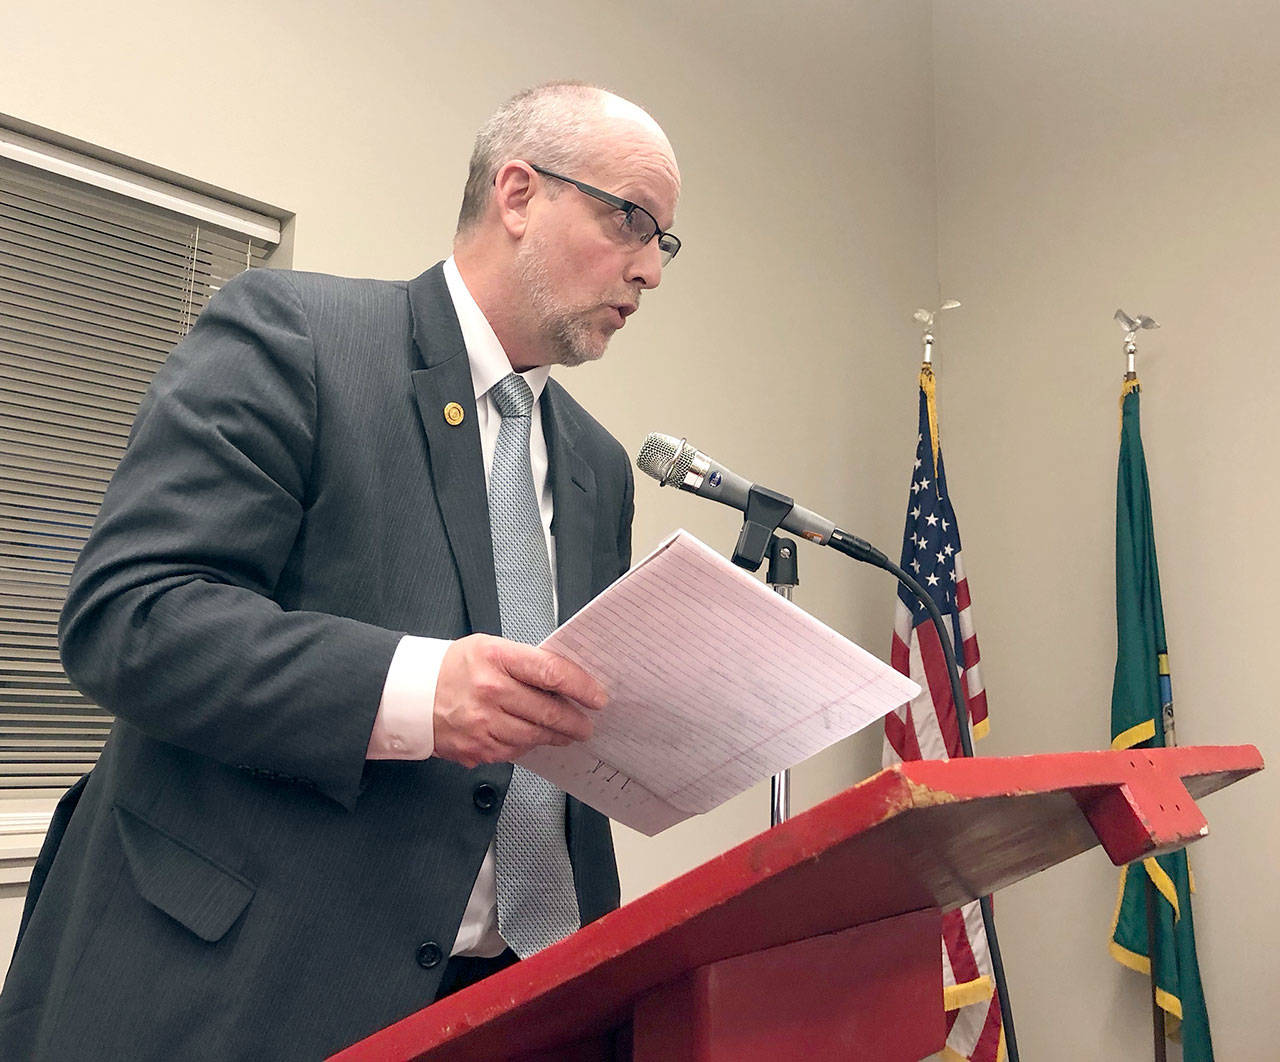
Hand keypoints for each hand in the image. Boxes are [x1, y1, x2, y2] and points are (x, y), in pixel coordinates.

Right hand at [432, 634, 607, 767]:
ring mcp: (482, 723)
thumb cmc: (455, 667)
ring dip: (557, 736)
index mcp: (496, 658)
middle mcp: (490, 691)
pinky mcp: (476, 748)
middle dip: (575, 721)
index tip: (597, 696)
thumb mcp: (490, 648)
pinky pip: (515, 751)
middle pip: (548, 711)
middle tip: (587, 724)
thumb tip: (564, 681)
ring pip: (535, 735)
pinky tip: (533, 737)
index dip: (581, 686)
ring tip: (566, 733)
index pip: (551, 672)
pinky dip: (529, 745)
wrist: (410, 694)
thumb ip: (526, 663)